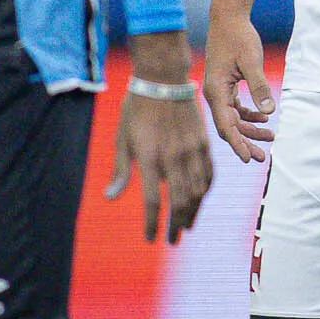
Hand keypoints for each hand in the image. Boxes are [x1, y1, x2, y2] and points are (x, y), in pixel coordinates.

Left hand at [107, 82, 213, 242]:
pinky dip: (205, 191)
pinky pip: (209, 173)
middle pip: (180, 200)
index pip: (154, 200)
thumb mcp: (123, 139)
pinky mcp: (203, 142)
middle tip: (173, 239)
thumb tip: (110, 197)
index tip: (151, 239)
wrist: (162, 78)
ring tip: (187, 225)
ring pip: (197, 190)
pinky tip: (200, 199)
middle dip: (176, 224)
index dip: (153, 223)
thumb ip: (121, 171)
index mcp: (149, 157)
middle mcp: (173, 156)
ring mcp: (191, 149)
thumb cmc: (136, 109)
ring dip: (193, 212)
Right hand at [204, 3, 277, 162]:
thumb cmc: (238, 37)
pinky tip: (264, 119)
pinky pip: (235, 108)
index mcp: (216, 91)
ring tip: (270, 138)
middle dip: (246, 142)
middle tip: (263, 158)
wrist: (228, 17)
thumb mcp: (252, 61)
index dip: (238, 144)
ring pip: (233, 119)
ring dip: (250, 130)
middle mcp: (214, 94)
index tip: (250, 159)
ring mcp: (219, 90)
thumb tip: (269, 112)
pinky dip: (249, 115)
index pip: (226, 125)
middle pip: (229, 126)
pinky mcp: (226, 85)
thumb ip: (260, 86)